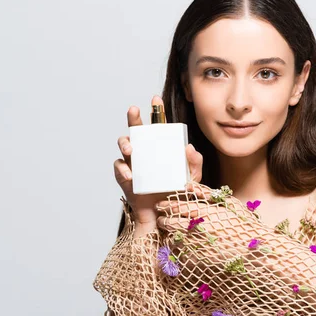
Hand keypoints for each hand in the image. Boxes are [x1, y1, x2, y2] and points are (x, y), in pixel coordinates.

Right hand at [113, 95, 203, 233]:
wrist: (164, 217)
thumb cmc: (176, 194)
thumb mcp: (191, 179)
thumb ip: (195, 164)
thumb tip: (189, 147)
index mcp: (160, 149)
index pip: (157, 127)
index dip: (155, 111)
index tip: (156, 99)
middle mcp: (145, 152)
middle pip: (136, 131)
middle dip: (133, 118)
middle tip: (134, 111)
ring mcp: (133, 164)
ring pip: (124, 146)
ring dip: (125, 143)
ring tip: (131, 149)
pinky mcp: (125, 178)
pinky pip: (120, 168)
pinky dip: (123, 170)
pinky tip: (130, 175)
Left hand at [155, 183, 262, 251]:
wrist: (255, 251)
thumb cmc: (244, 225)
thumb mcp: (230, 204)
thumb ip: (209, 194)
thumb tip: (190, 186)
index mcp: (208, 212)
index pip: (180, 206)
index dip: (168, 205)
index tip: (161, 205)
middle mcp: (201, 228)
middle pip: (173, 222)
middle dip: (164, 220)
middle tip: (161, 219)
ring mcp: (200, 244)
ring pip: (174, 238)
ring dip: (168, 234)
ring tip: (168, 232)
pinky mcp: (200, 259)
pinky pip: (181, 254)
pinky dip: (177, 249)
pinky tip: (178, 247)